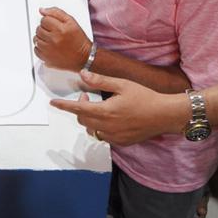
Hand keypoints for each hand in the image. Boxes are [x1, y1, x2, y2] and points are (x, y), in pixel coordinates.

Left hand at [34, 7, 90, 70]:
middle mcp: (53, 40)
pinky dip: (40, 48)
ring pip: (36, 39)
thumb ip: (56, 13)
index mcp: (60, 29)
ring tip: (51, 39)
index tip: (53, 25)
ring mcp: (49, 50)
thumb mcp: (71, 22)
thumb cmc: (79, 40)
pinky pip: (36, 49)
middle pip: (38, 29)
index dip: (48, 21)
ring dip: (41, 38)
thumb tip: (42, 10)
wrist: (84, 57)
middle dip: (44, 29)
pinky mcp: (46, 59)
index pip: (44, 19)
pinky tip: (48, 47)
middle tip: (53, 32)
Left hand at [49, 70, 184, 144]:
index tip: (53, 103)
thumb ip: (100, 81)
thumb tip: (82, 75)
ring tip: (99, 107)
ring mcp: (114, 137)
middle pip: (83, 121)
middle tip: (87, 96)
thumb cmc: (145, 97)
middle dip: (79, 109)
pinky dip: (101, 128)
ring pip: (92, 130)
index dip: (64, 106)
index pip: (78, 110)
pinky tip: (110, 118)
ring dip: (89, 119)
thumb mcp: (122, 84)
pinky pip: (104, 136)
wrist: (164, 115)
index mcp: (106, 111)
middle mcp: (108, 127)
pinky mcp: (121, 142)